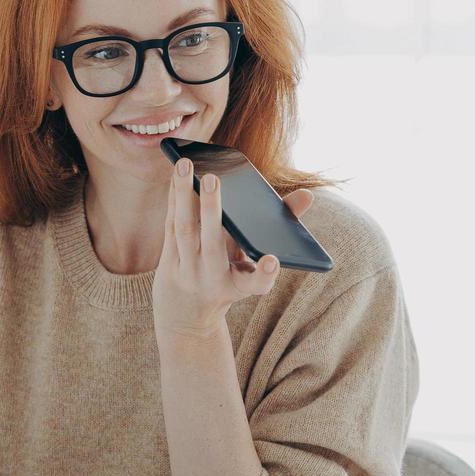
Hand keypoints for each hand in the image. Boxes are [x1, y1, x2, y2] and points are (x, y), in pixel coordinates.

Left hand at [152, 157, 314, 341]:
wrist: (187, 311)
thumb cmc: (231, 277)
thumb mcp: (256, 264)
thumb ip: (280, 229)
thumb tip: (307, 195)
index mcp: (240, 285)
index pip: (256, 283)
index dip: (266, 274)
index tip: (272, 260)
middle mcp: (212, 279)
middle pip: (211, 243)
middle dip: (212, 209)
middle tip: (212, 178)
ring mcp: (186, 270)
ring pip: (184, 229)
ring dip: (183, 195)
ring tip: (185, 164)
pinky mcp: (167, 259)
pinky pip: (171, 225)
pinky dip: (174, 199)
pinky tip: (176, 175)